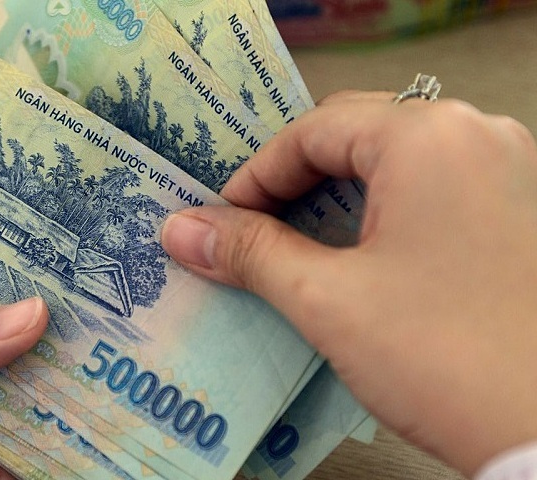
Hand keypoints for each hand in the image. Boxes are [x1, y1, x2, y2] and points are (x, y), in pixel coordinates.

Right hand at [161, 91, 536, 475]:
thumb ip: (250, 253)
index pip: (313, 131)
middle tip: (254, 233)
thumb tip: (181, 230)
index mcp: (429, 137)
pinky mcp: (522, 210)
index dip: (253, 177)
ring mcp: (510, 170)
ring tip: (299, 250)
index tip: (220, 222)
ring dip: (338, 199)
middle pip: (355, 137)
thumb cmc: (446, 357)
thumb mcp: (328, 301)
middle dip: (294, 185)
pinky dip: (385, 213)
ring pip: (396, 164)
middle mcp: (477, 134)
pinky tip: (360, 258)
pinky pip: (434, 188)